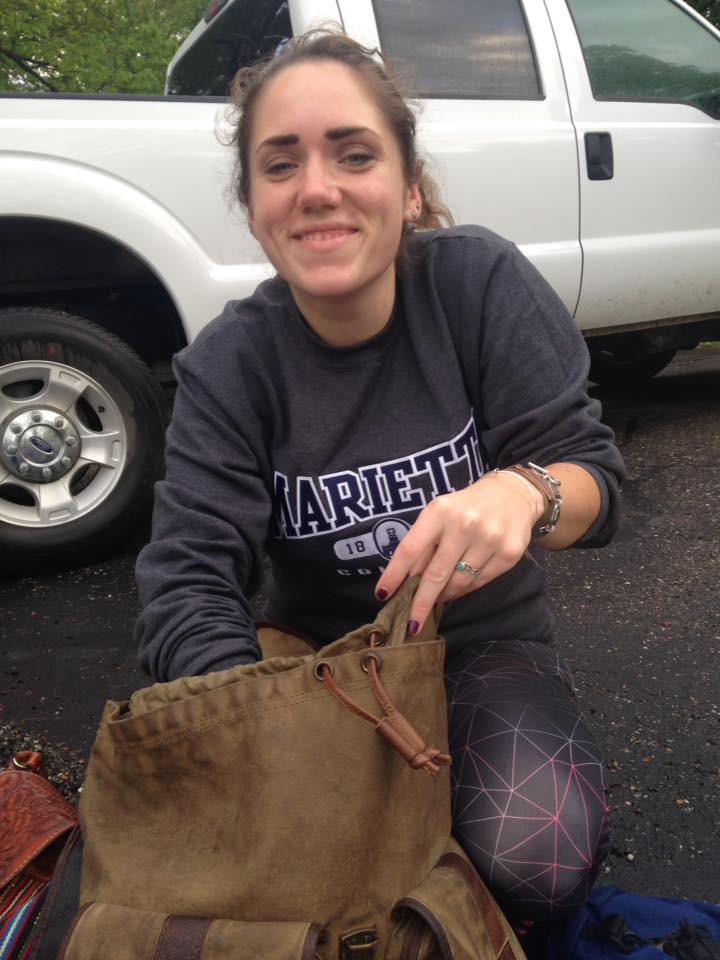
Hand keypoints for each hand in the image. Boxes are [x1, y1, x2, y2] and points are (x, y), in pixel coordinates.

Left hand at [374, 470, 542, 633]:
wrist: (513, 495)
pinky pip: (479, 582)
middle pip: (435, 574)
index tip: (383, 595)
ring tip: (437, 598)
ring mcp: (489, 539)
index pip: (410, 549)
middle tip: (411, 623)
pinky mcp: (508, 553)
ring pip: (458, 582)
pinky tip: (457, 590)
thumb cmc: (465, 507)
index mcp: (439, 512)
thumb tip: (405, 581)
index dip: (394, 575)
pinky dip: (464, 590)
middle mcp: (464, 524)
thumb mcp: (439, 515)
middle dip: (421, 602)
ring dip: (444, 595)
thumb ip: (423, 544)